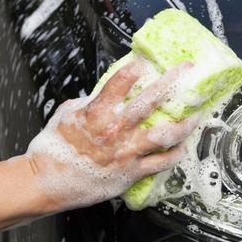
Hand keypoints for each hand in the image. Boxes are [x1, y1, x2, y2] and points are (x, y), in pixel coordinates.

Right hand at [25, 58, 199, 210]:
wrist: (46, 182)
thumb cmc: (53, 149)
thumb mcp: (68, 114)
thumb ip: (91, 102)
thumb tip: (106, 94)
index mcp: (97, 112)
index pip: (121, 81)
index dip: (137, 67)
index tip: (147, 60)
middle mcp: (115, 129)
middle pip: (151, 100)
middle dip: (172, 81)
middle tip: (186, 70)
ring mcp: (126, 151)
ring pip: (165, 134)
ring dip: (184, 123)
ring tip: (195, 115)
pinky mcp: (131, 171)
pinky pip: (161, 162)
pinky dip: (175, 154)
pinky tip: (182, 147)